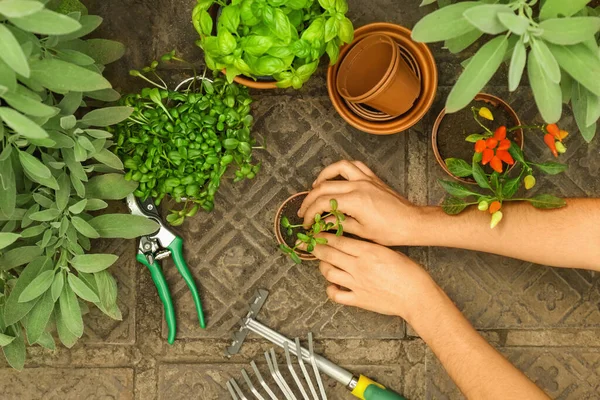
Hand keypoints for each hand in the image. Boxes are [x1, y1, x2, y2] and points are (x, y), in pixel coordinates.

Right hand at [298, 160, 422, 245]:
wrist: (412, 223)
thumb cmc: (390, 231)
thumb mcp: (361, 232)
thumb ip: (339, 224)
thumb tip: (322, 223)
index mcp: (354, 201)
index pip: (322, 203)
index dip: (310, 213)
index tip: (306, 223)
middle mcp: (358, 185)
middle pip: (324, 186)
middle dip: (310, 199)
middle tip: (305, 211)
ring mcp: (366, 179)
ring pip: (338, 168)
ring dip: (323, 176)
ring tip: (315, 187)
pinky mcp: (372, 178)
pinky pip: (354, 165)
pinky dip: (342, 168)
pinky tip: (336, 177)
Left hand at [307, 233, 439, 321]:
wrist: (416, 296)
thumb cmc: (409, 272)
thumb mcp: (389, 251)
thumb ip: (370, 248)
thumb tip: (355, 245)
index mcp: (367, 251)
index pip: (337, 240)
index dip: (323, 236)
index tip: (316, 233)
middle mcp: (358, 266)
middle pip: (328, 254)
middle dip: (315, 248)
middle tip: (307, 244)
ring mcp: (356, 283)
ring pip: (328, 272)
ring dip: (322, 266)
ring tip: (323, 263)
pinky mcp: (358, 299)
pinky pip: (336, 295)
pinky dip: (330, 289)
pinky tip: (332, 285)